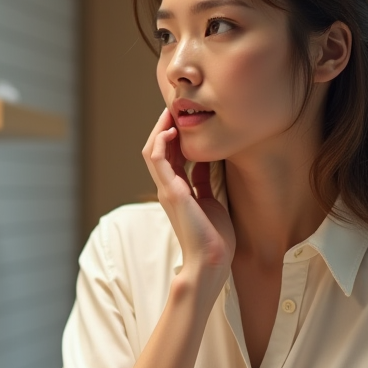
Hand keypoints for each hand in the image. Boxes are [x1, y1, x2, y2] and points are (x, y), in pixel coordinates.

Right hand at [141, 109, 234, 292]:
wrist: (212, 260)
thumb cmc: (214, 238)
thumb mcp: (211, 201)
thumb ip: (204, 182)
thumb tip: (207, 163)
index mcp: (178, 191)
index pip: (170, 155)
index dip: (174, 134)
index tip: (183, 117)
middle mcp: (168, 188)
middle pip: (158, 149)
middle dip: (165, 126)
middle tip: (174, 107)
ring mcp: (167, 190)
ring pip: (153, 151)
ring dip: (160, 129)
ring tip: (169, 112)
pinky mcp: (171, 192)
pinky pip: (157, 160)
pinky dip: (161, 142)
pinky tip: (170, 130)